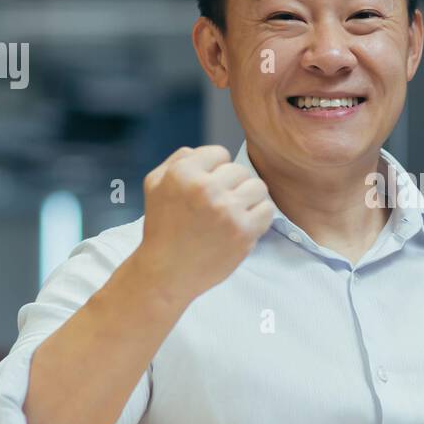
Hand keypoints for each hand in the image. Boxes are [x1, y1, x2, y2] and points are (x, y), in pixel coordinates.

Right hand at [135, 145, 275, 303]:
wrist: (167, 272)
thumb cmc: (162, 228)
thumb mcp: (155, 185)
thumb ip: (178, 160)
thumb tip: (202, 151)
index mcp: (183, 173)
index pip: (219, 153)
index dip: (215, 171)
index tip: (207, 189)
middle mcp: (205, 188)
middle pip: (240, 170)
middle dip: (232, 186)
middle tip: (219, 206)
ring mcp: (226, 210)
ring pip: (258, 187)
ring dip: (249, 199)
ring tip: (234, 213)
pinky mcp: (242, 231)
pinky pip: (268, 209)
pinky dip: (260, 217)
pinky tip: (244, 224)